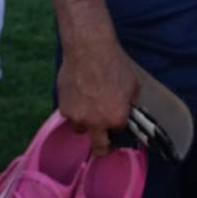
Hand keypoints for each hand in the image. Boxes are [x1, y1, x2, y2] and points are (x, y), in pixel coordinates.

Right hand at [57, 38, 138, 155]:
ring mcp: (77, 117)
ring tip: (89, 104)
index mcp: (116, 118)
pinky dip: (74, 108)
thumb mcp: (133, 84)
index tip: (118, 124)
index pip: (119, 132)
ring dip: (86, 122)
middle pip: (99, 148)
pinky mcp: (63, 108)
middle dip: (104, 147)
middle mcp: (96, 123)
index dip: (119, 127)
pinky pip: (70, 115)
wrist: (89, 50)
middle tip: (105, 142)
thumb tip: (129, 110)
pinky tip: (78, 93)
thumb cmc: (114, 64)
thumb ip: (130, 103)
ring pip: (81, 128)